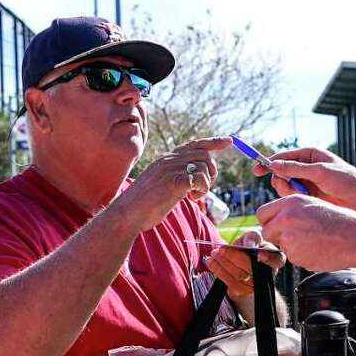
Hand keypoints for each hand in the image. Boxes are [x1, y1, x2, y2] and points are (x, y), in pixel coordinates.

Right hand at [110, 137, 231, 235]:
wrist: (127, 214)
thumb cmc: (144, 205)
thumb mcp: (162, 185)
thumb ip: (177, 177)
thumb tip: (196, 178)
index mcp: (166, 159)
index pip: (195, 144)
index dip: (213, 142)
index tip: (229, 141)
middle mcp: (169, 159)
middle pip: (204, 155)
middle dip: (211, 173)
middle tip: (201, 189)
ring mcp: (170, 169)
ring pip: (204, 167)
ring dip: (205, 185)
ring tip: (192, 196)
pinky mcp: (173, 181)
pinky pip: (199, 179)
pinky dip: (201, 190)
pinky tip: (190, 198)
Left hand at [204, 227, 283, 297]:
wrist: (242, 263)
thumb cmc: (250, 247)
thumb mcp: (253, 238)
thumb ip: (252, 237)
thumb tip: (249, 244)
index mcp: (275, 259)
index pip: (276, 260)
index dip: (268, 258)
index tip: (259, 255)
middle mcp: (267, 275)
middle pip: (250, 267)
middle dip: (233, 257)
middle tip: (220, 249)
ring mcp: (255, 285)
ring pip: (239, 276)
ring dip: (223, 264)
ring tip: (213, 254)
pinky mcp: (243, 291)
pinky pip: (230, 283)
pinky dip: (219, 271)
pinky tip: (212, 263)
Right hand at [256, 146, 355, 212]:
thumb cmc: (346, 180)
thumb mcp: (320, 172)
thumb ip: (296, 168)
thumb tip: (274, 164)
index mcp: (309, 155)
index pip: (283, 156)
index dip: (269, 162)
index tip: (257, 170)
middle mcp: (306, 167)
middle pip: (280, 172)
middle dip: (281, 180)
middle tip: (289, 187)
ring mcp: (306, 182)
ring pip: (285, 186)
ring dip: (288, 191)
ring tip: (304, 194)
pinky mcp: (308, 196)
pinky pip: (292, 196)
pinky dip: (295, 198)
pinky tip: (307, 200)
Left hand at [257, 195, 355, 272]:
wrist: (353, 237)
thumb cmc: (337, 221)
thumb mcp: (312, 205)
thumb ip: (290, 211)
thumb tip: (275, 220)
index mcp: (290, 202)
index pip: (262, 213)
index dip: (269, 222)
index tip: (277, 227)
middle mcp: (286, 218)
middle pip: (266, 231)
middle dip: (276, 237)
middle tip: (296, 237)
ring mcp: (289, 237)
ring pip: (280, 246)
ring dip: (292, 247)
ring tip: (314, 241)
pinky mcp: (295, 254)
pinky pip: (292, 257)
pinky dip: (302, 256)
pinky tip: (317, 249)